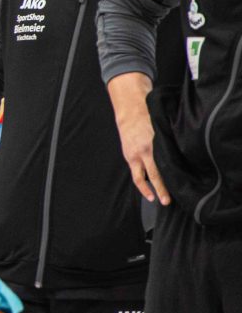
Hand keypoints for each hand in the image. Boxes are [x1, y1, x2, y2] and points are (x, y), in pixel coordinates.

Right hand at [109, 72, 170, 204]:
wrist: (130, 111)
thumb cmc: (150, 117)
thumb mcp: (162, 128)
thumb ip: (169, 142)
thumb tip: (184, 155)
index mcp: (155, 144)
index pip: (164, 165)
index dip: (171, 177)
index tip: (180, 187)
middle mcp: (144, 152)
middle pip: (153, 175)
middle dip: (161, 189)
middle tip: (167, 201)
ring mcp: (134, 155)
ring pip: (140, 177)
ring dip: (147, 190)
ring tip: (155, 199)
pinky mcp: (128, 156)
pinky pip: (135, 173)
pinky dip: (141, 182)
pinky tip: (148, 190)